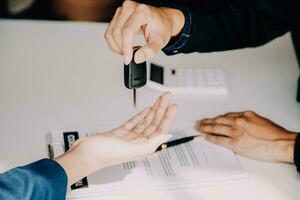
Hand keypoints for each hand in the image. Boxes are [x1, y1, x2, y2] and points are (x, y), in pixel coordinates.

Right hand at [55, 92, 176, 184]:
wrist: (85, 154)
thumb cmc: (105, 155)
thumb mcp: (133, 149)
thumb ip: (152, 143)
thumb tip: (167, 136)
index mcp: (143, 148)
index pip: (160, 129)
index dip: (168, 116)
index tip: (173, 105)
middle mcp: (138, 143)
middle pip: (154, 123)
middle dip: (161, 109)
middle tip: (167, 96)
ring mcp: (128, 137)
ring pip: (145, 121)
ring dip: (153, 110)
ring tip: (159, 100)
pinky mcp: (119, 133)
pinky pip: (134, 122)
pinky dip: (141, 115)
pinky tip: (146, 109)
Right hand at [105, 0, 184, 63]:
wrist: (161, 21)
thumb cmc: (161, 28)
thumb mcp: (160, 42)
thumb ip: (150, 51)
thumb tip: (137, 58)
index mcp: (142, 11)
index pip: (127, 31)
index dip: (125, 47)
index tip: (128, 59)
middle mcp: (130, 7)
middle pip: (117, 32)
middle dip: (122, 48)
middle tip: (131, 55)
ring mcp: (122, 10)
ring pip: (110, 33)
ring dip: (117, 47)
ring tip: (129, 51)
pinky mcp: (117, 16)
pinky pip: (109, 32)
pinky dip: (114, 43)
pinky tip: (124, 46)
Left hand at [196, 111, 296, 162]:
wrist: (280, 143)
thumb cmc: (275, 134)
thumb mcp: (261, 121)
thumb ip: (248, 122)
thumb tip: (242, 125)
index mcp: (245, 115)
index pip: (227, 115)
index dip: (217, 118)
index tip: (212, 119)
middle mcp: (239, 121)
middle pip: (219, 120)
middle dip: (208, 121)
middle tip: (199, 122)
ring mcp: (236, 132)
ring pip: (216, 128)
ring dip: (205, 128)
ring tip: (198, 128)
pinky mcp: (236, 143)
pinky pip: (219, 140)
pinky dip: (211, 138)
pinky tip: (205, 136)